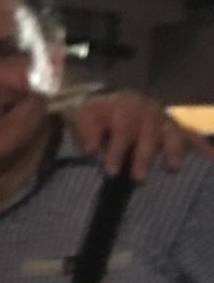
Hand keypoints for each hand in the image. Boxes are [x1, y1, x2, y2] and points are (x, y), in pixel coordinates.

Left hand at [69, 90, 196, 179]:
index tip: (111, 171)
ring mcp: (163, 118)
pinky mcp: (174, 127)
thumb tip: (92, 149)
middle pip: (149, 133)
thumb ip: (86, 131)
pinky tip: (210, 157)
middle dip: (144, 156)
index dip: (118, 150)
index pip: (123, 129)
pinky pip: (190, 135)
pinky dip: (201, 145)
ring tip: (172, 169)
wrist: (109, 104)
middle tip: (139, 178)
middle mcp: (148, 110)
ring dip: (173, 151)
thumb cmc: (95, 116)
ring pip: (172, 134)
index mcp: (124, 105)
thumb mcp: (82, 118)